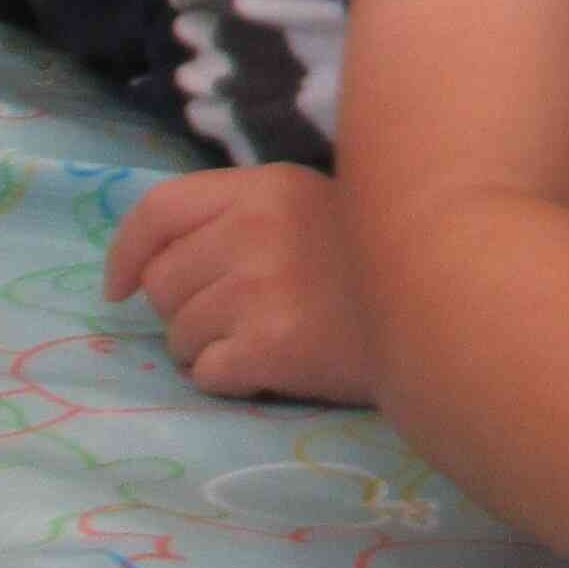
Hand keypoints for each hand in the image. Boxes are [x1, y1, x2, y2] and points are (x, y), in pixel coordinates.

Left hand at [107, 164, 370, 400]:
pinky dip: (229, 379)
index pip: (158, 212)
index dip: (126, 253)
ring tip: (262, 342)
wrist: (448, 314)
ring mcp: (261, 289)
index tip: (119, 288)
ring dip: (208, 349)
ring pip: (179, 335)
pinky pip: (207, 373)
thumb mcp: (306, 205)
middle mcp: (254, 231)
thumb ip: (236, 216)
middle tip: (232, 320)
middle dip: (182, 311)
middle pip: (162, 283)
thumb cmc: (371, 263)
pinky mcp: (272, 347)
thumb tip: (146, 267)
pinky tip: (270, 368)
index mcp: (263, 188)